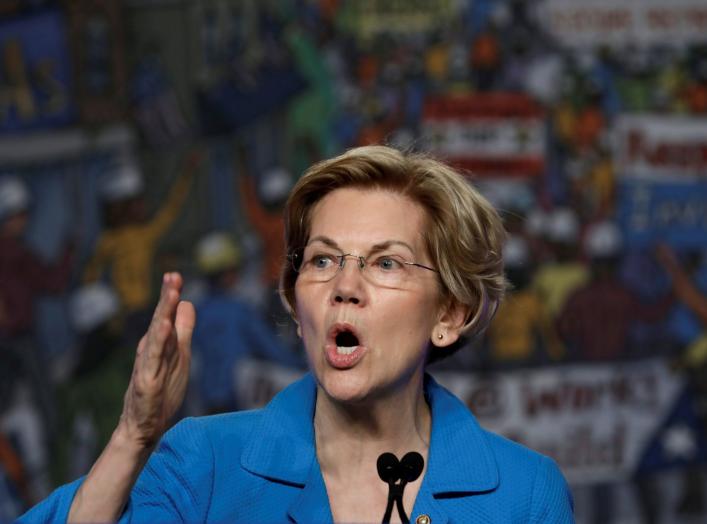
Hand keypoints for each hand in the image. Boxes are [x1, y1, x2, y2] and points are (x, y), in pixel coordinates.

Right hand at [118, 272, 194, 449]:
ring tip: (172, 295)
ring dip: (164, 314)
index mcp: (160, 344)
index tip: (175, 276)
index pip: (166, 315)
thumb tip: (187, 303)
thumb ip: (182, 330)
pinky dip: (158, 343)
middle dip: (167, 298)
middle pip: (161, 320)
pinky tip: (165, 328)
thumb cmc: (160, 390)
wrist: (144, 426)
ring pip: (157, 336)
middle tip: (172, 276)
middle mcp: (152, 351)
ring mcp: (148, 365)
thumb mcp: (177, 355)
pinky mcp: (147, 382)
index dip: (170, 296)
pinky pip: (153, 360)